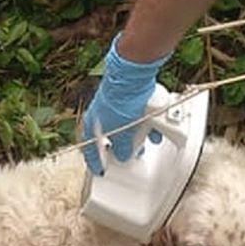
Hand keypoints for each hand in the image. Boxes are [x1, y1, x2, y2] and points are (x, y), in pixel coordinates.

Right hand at [81, 33, 170, 173]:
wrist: (132, 76)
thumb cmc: (121, 102)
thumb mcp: (123, 135)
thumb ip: (124, 149)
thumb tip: (125, 155)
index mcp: (91, 125)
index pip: (89, 149)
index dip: (95, 161)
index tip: (99, 169)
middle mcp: (99, 114)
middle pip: (109, 137)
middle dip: (122, 147)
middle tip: (128, 155)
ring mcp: (113, 105)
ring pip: (124, 125)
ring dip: (136, 135)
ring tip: (146, 141)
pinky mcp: (127, 97)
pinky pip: (134, 115)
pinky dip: (144, 123)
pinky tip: (155, 128)